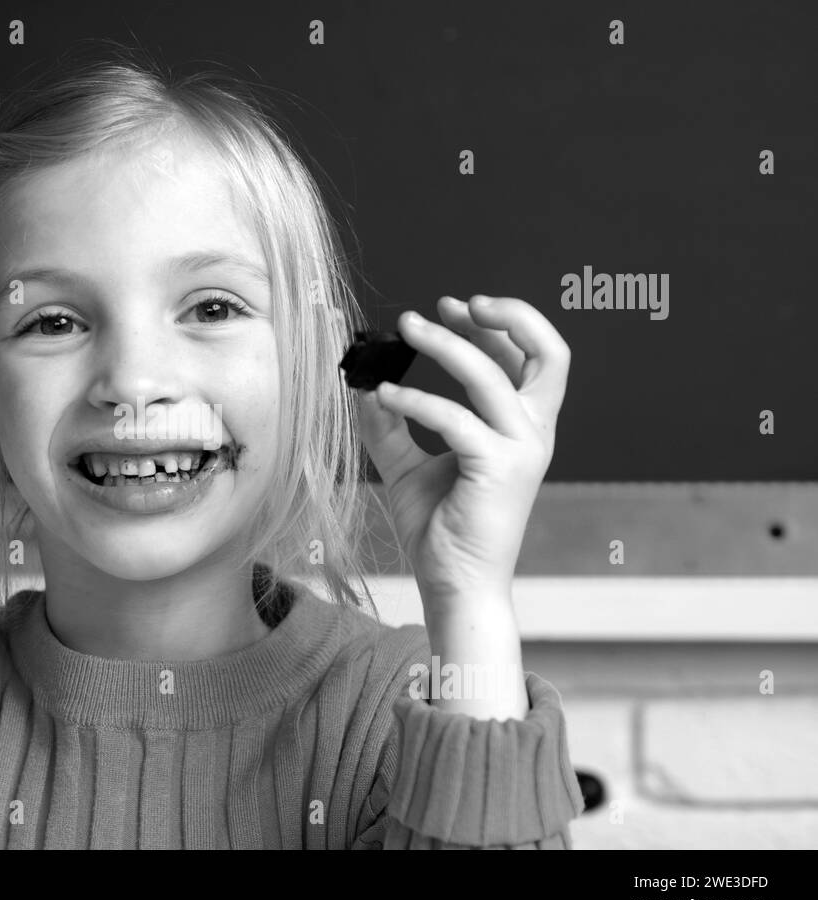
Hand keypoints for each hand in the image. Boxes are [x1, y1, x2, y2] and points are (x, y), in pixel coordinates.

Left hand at [356, 296, 569, 604]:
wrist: (454, 584)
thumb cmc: (440, 528)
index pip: (531, 357)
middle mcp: (533, 433)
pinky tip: (383, 398)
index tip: (451, 308)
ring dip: (446, 345)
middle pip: (546, 354)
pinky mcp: (499, 469)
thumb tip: (363, 387)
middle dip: (502, 317)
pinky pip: (455, 419)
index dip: (498, 323)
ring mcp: (523, 450)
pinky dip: (416, 401)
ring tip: (405, 329)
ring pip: (491, 376)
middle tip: (443, 305)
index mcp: (522, 427)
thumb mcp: (407, 467)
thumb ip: (390, 427)